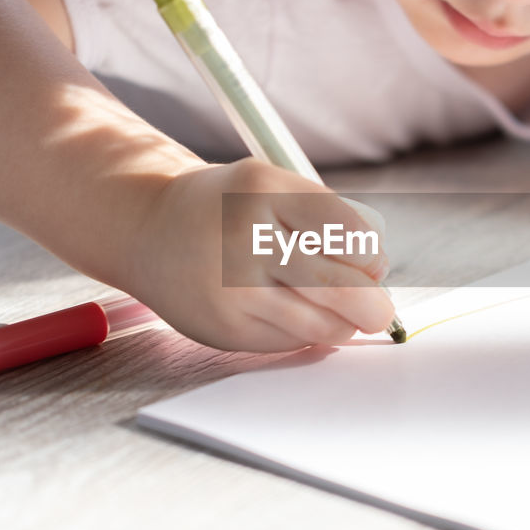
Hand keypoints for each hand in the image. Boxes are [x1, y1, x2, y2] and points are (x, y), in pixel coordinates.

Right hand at [126, 159, 392, 350]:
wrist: (149, 230)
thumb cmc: (229, 209)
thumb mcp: (272, 188)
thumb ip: (325, 219)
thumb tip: (377, 270)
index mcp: (265, 190)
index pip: (346, 230)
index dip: (370, 253)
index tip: (373, 261)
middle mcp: (246, 238)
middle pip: (337, 285)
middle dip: (372, 305)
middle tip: (380, 311)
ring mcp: (232, 287)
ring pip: (319, 323)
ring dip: (344, 324)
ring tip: (345, 316)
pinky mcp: (225, 327)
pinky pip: (289, 341)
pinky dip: (307, 334)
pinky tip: (297, 317)